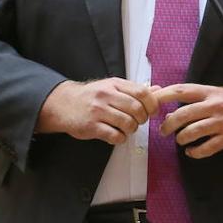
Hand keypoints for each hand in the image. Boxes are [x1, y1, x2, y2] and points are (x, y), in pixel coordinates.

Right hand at [37, 78, 159, 143]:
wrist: (64, 104)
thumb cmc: (91, 96)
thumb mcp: (112, 87)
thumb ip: (134, 89)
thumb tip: (158, 90)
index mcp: (114, 84)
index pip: (141, 92)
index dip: (151, 104)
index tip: (151, 111)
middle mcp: (106, 95)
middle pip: (137, 109)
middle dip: (142, 119)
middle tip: (137, 121)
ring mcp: (98, 111)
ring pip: (128, 124)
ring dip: (131, 130)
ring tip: (125, 128)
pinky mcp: (91, 126)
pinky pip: (115, 136)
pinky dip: (120, 138)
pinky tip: (115, 134)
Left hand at [152, 83, 222, 158]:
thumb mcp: (218, 93)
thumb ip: (197, 98)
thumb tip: (171, 107)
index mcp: (209, 92)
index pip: (181, 90)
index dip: (163, 95)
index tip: (151, 101)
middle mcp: (214, 105)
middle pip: (182, 114)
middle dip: (168, 124)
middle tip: (162, 130)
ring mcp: (221, 123)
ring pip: (192, 132)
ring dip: (181, 138)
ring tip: (179, 140)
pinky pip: (206, 148)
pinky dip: (195, 152)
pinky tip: (191, 152)